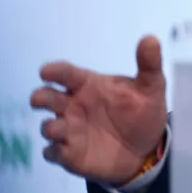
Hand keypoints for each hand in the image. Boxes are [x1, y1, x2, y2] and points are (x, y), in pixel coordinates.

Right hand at [30, 36, 168, 186]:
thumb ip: (149, 64)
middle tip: (40, 99)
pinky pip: (53, 153)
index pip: (67, 74)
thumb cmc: (142, 111)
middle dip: (40, 97)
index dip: (55, 71)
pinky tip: (64, 151)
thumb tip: (151, 38)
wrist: (147, 147)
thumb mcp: (151, 87)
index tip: (46, 71)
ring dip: (51, 127)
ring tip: (60, 129)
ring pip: (48, 127)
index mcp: (88, 85)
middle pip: (47, 97)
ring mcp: (69, 130)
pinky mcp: (69, 153)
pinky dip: (55, 151)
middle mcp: (73, 106)